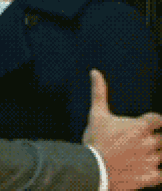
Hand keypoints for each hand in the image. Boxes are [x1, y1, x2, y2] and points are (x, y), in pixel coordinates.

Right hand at [83, 69, 161, 189]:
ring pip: (161, 155)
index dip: (153, 121)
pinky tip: (143, 167)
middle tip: (136, 140)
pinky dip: (155, 171)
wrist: (93, 169)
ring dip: (153, 154)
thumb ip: (99, 92)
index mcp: (140, 127)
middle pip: (161, 138)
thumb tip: (95, 71)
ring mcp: (151, 161)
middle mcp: (149, 143)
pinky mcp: (150, 177)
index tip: (146, 124)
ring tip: (136, 154)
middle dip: (152, 138)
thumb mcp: (96, 113)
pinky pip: (160, 174)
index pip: (158, 120)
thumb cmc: (95, 139)